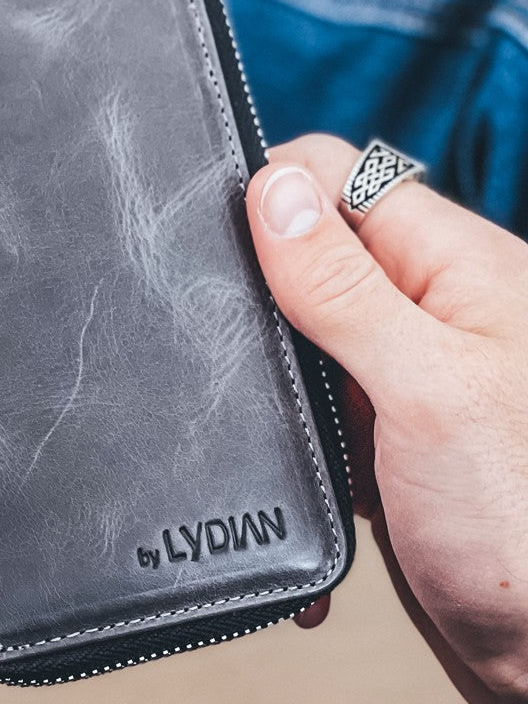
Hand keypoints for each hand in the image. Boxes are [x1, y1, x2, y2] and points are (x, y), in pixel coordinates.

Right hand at [246, 134, 527, 703]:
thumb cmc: (522, 527)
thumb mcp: (427, 389)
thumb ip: (345, 288)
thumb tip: (272, 193)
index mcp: (455, 267)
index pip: (339, 176)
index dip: (270, 187)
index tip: (208, 228)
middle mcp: (427, 308)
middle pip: (313, 244)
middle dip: (256, 276)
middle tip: (213, 324)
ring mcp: (400, 369)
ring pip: (302, 323)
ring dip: (268, 360)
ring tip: (246, 402)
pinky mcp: (379, 426)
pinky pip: (311, 392)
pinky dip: (286, 419)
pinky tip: (281, 451)